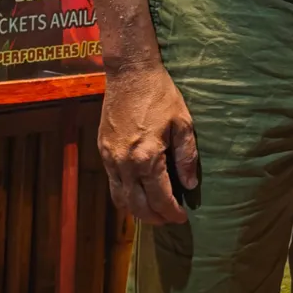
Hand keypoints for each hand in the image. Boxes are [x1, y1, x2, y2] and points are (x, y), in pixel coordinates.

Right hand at [98, 62, 198, 225]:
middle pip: (137, 206)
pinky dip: (124, 195)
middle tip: (169, 218)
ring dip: (137, 211)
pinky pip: (112, 183)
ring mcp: (110, 158)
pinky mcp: (102, 150)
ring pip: (120, 199)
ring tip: (152, 211)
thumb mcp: (182, 122)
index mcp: (147, 158)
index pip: (160, 199)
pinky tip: (136, 192)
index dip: (172, 212)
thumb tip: (189, 184)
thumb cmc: (160, 95)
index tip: (182, 217)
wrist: (130, 73)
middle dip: (155, 217)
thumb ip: (186, 157)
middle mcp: (125, 164)